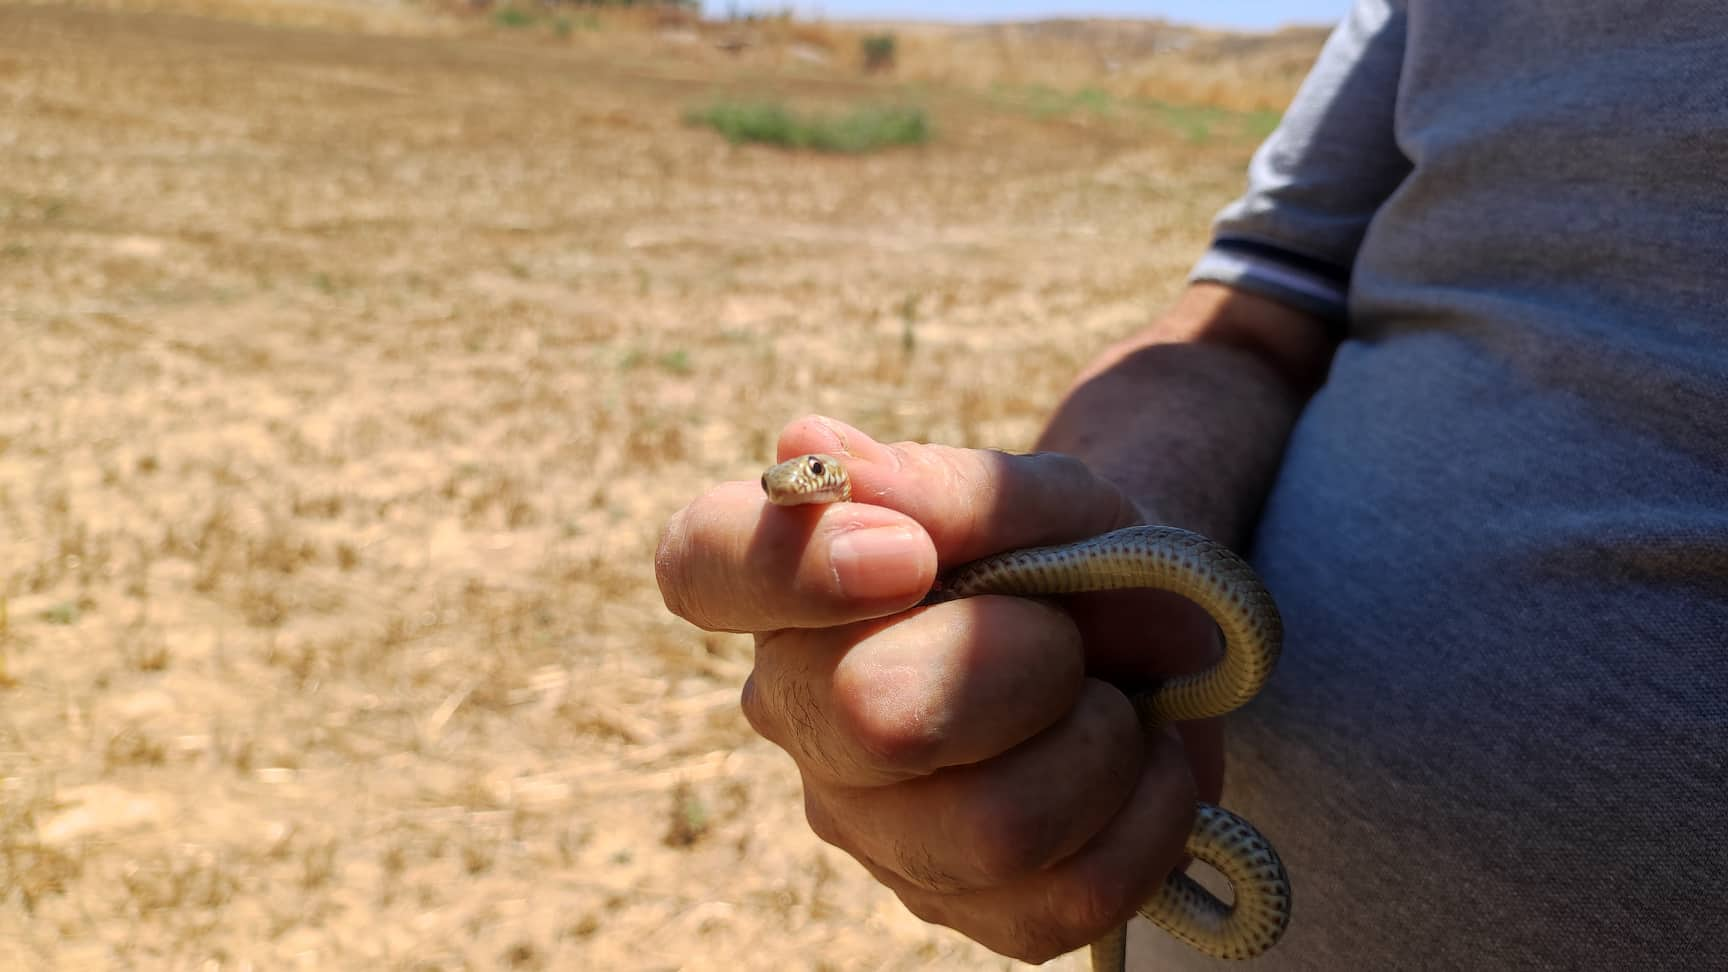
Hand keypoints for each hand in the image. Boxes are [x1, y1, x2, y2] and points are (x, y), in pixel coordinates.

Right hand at [655, 416, 1225, 961]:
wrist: (1149, 640)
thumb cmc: (1067, 557)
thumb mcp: (1042, 497)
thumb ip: (948, 487)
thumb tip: (811, 453)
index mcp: (791, 585)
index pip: (703, 565)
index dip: (790, 564)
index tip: (905, 554)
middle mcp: (801, 713)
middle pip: (872, 713)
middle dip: (1022, 662)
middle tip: (1069, 638)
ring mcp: (872, 828)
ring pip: (991, 826)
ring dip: (1102, 746)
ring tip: (1117, 706)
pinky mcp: (959, 910)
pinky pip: (1069, 897)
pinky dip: (1147, 818)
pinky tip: (1143, 767)